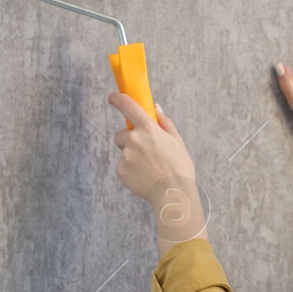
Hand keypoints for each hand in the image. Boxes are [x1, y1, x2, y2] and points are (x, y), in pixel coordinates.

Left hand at [110, 93, 206, 254]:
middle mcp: (134, 139)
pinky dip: (131, 171)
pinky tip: (144, 177)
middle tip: (144, 152)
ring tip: (148, 168)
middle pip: (121, 134)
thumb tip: (156, 108)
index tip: (113, 97)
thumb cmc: (179, 168)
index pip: (128, 106)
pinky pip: (123, 167)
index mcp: (149, 129)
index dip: (118, 99)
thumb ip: (164, 123)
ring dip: (131, 156)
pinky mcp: (121, 171)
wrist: (173, 194)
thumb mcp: (177, 142)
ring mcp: (126, 156)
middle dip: (129, 140)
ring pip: (123, 152)